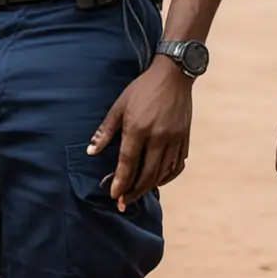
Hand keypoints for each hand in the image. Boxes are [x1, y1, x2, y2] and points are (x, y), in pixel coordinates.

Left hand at [88, 57, 192, 208]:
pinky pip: (177, 166)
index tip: (114, 195)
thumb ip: (105, 131)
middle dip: (134, 191)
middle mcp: (158, 137)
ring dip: (149, 187)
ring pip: (162, 173)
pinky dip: (166, 177)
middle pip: (146, 174)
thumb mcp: (119, 106)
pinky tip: (157, 181)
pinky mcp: (185, 139)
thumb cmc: (142, 89)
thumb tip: (91, 152)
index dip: (120, 182)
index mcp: (139, 128)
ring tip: (137, 194)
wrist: (174, 75)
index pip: (128, 163)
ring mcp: (174, 139)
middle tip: (123, 202)